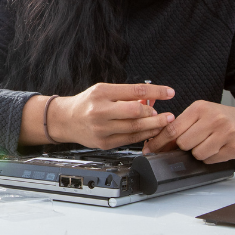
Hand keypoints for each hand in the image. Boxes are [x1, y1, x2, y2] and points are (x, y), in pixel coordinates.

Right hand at [45, 83, 175, 148]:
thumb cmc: (86, 104)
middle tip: (168, 114)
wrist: (65, 120)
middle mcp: (100, 110)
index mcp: (101, 93)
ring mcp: (101, 128)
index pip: (134, 91)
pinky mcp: (104, 143)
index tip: (169, 93)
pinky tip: (151, 131)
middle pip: (135, 112)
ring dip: (153, 126)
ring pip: (135, 128)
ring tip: (164, 123)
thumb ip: (125, 95)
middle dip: (155, 113)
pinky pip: (129, 140)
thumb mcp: (102, 91)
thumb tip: (150, 99)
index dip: (155, 92)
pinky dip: (143, 135)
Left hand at [142, 100, 234, 162]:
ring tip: (207, 143)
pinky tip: (217, 148)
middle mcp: (214, 118)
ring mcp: (226, 133)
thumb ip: (181, 125)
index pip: (173, 128)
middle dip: (184, 146)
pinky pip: (211, 160)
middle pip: (184, 143)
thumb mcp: (200, 114)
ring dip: (198, 153)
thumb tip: (156, 142)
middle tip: (194, 141)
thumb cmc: (222, 118)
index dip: (159, 141)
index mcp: (200, 108)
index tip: (150, 149)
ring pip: (197, 154)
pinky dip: (210, 157)